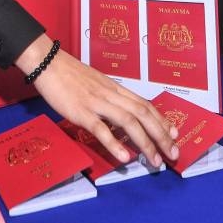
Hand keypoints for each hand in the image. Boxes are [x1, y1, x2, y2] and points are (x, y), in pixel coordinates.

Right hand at [16, 35, 177, 166]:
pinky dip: (114, 143)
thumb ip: (109, 98)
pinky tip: (124, 157)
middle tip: (173, 154)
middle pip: (143, 114)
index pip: (144, 104)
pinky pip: (100, 128)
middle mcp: (110, 94)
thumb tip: (120, 116)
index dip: (161, 120)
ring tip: (155, 161)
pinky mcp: (81, 111)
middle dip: (161, 135)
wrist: (48, 62)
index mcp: (115, 88)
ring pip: (128, 122)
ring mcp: (96, 102)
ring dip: (145, 142)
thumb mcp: (95, 83)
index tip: (175, 133)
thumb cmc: (69, 74)